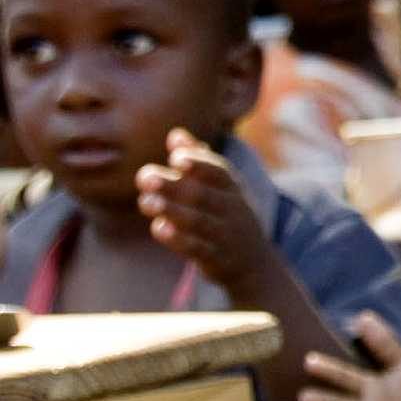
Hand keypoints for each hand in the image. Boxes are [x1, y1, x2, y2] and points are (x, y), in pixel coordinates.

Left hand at [135, 129, 277, 292]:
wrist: (256, 265)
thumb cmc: (229, 218)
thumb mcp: (223, 189)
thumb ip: (200, 161)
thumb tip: (175, 134)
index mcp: (232, 190)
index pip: (219, 172)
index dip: (199, 164)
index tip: (176, 158)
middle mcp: (231, 211)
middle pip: (202, 195)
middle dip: (174, 186)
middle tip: (145, 177)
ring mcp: (224, 236)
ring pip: (198, 222)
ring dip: (171, 211)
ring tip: (146, 202)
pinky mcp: (215, 260)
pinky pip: (198, 249)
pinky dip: (178, 240)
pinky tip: (158, 228)